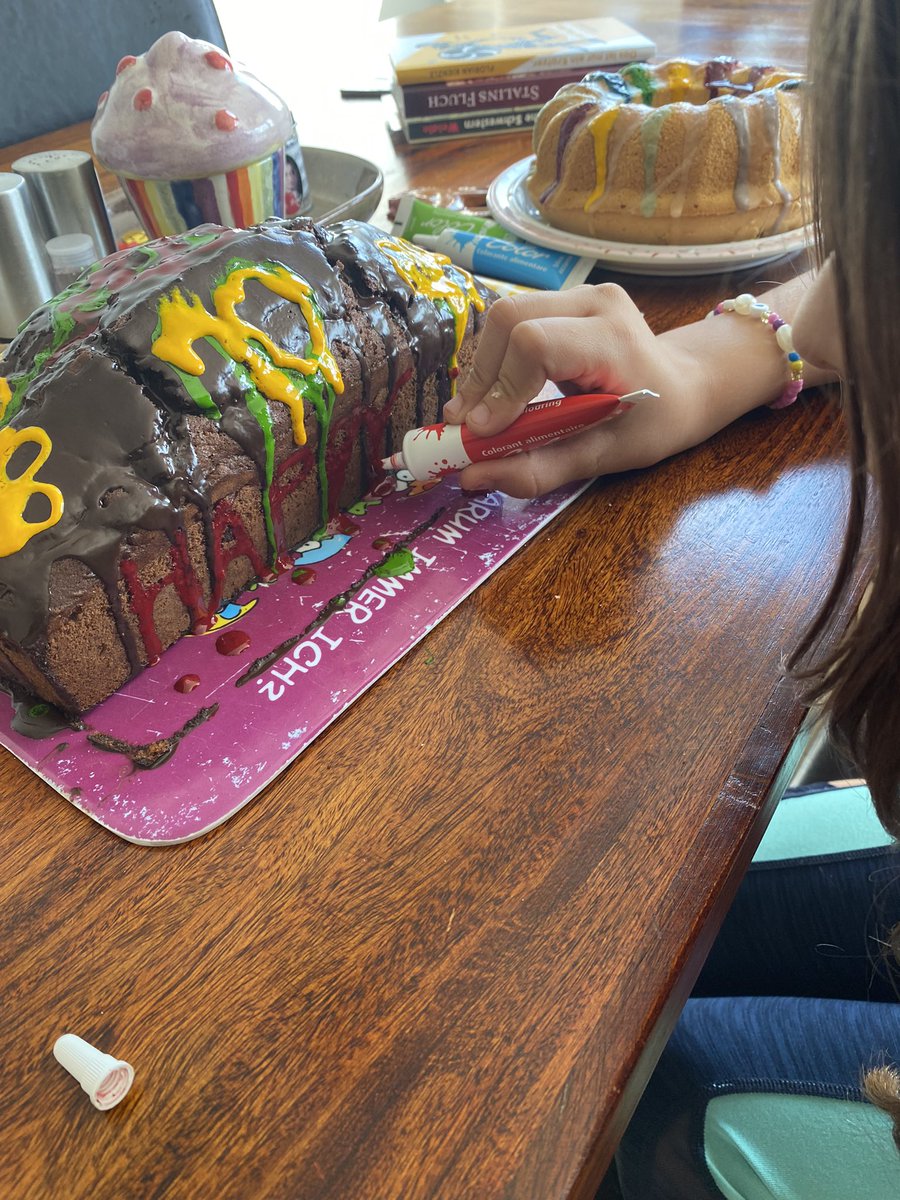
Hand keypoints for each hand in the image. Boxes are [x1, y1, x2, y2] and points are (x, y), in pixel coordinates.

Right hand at [443, 284, 716, 497]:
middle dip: (482, 376)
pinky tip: (496, 396)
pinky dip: (495, 361)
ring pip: (502, 317)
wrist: (686, 385)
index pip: (536, 344)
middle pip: (508, 319)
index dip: (501, 388)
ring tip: (478, 415)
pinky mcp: (563, 299)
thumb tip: (472, 477)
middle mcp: (593, 302)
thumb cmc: (655, 422)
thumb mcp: (604, 456)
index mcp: (613, 338)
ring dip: (483, 368)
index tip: (483, 433)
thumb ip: (539, 468)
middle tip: (468, 427)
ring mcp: (578, 294)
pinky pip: (513, 323)